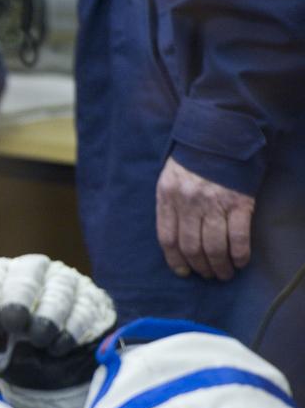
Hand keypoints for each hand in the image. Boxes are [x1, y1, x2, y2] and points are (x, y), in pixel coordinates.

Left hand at [0, 254, 115, 375]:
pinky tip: (58, 347)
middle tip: (14, 323)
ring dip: (48, 315)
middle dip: (19, 297)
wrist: (50, 379)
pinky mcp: (92, 302)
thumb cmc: (11, 354)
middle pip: (29, 270)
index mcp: (2, 277)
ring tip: (38, 340)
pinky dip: (71, 328)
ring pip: (60, 287)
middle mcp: (36, 272)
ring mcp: (66, 284)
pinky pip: (84, 308)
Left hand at [156, 157, 254, 280]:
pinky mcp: (239, 202)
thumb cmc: (193, 158)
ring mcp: (214, 203)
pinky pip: (237, 237)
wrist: (222, 133)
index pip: (167, 239)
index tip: (184, 272)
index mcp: (168, 196)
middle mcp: (189, 203)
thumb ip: (169, 205)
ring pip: (213, 247)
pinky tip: (240, 261)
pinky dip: (239, 254)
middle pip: (191, 247)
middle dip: (200, 267)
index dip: (175, 261)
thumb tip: (173, 239)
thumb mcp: (170, 178)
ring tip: (224, 274)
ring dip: (219, 266)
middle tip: (208, 275)